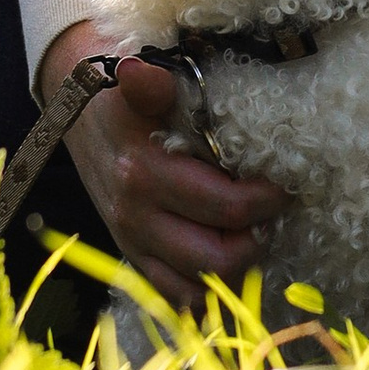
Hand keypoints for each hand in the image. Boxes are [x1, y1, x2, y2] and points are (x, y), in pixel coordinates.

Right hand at [40, 17, 287, 313]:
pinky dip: (209, 288)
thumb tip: (136, 72)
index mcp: (143, 172)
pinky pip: (177, 296)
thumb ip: (151, 83)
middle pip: (218, 257)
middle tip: (276, 211)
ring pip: (200, 286)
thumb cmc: (125, 98)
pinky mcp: (133, 258)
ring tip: (255, 231)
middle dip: (258, 236)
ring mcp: (133, 243)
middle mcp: (136, 216)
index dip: (267, 200)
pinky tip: (230, 259)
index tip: (286, 182)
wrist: (83, 116)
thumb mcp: (141, 83)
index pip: (225, 207)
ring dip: (238, 266)